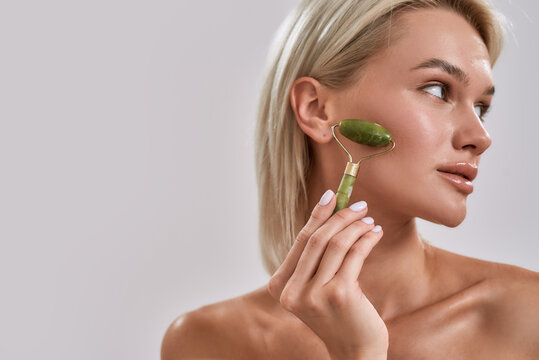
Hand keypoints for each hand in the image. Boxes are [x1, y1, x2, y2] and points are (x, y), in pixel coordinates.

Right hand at [267, 189, 387, 359]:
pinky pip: (354, 255)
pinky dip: (366, 239)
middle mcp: (292, 291)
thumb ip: (317, 259)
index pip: (300, 241)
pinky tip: (375, 233)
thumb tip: (332, 214)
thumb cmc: (338, 316)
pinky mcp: (340, 294)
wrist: (354, 353)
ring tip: (369, 220)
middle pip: (316, 239)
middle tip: (359, 205)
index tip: (332, 195)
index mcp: (281, 286)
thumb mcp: (317, 287)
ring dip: (356, 226)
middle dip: (340, 216)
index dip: (317, 215)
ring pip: (336, 244)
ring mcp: (314, 294)